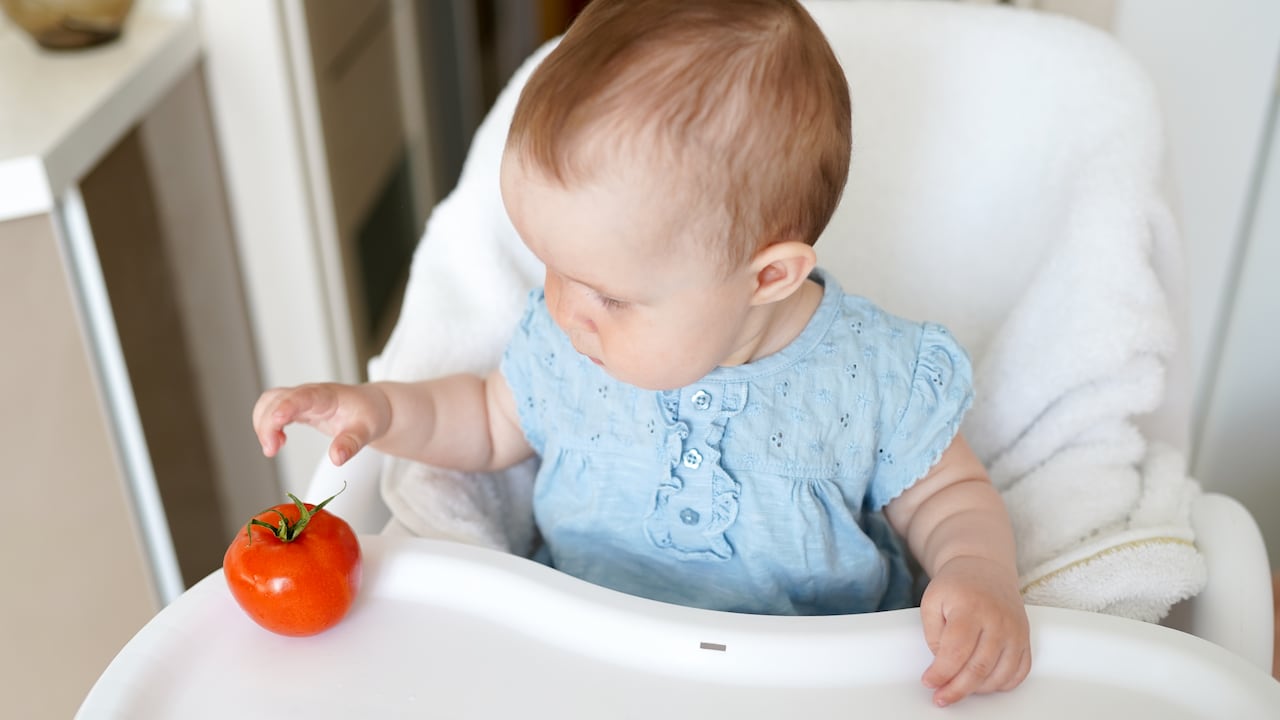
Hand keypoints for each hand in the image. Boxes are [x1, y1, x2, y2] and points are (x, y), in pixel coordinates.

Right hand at [253, 383, 390, 465]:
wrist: (372, 406)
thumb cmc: (369, 414)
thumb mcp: (367, 430)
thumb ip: (351, 443)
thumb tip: (337, 459)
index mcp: (328, 396)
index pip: (303, 396)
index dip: (287, 406)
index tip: (276, 420)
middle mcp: (310, 394)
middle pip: (277, 398)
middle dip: (267, 423)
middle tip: (271, 450)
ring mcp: (301, 399)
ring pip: (269, 402)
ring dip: (262, 424)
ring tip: (272, 449)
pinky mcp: (296, 408)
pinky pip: (272, 410)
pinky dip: (267, 426)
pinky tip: (276, 444)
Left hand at [917, 555, 1030, 706]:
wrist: (984, 569)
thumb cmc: (956, 585)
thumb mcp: (931, 600)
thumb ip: (933, 634)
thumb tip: (942, 664)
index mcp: (971, 608)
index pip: (956, 651)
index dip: (941, 673)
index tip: (929, 682)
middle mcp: (998, 621)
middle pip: (979, 668)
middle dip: (957, 689)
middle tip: (942, 697)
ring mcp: (1015, 631)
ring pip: (1000, 675)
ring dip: (978, 689)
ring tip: (960, 687)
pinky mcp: (1025, 638)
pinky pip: (1020, 671)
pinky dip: (1002, 684)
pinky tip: (984, 683)